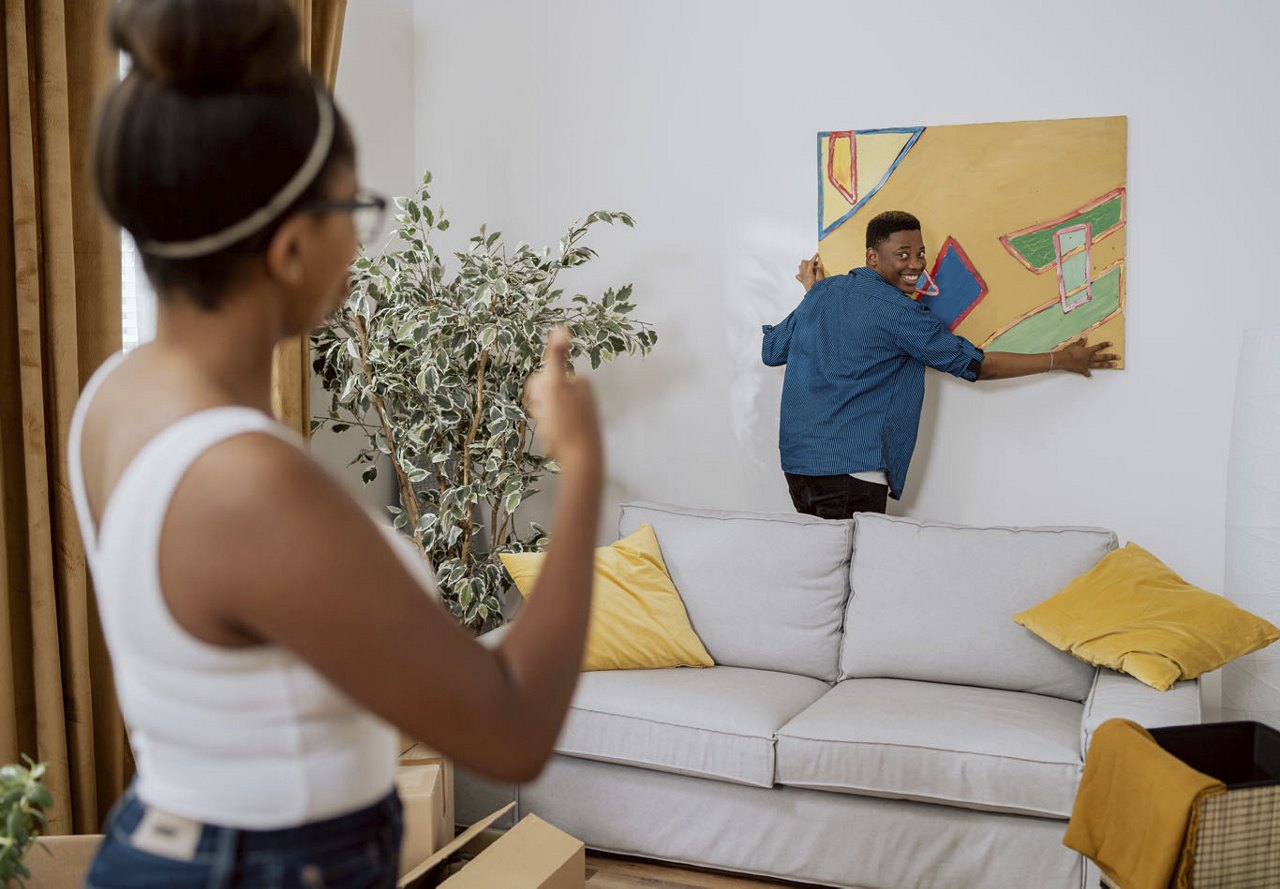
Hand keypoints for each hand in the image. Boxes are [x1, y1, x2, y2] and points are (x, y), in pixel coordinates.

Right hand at [525, 328, 601, 461]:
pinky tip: (558, 443)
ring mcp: (578, 413)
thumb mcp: (556, 387)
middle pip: (543, 396)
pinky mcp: (575, 430)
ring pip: (545, 414)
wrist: (581, 460)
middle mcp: (581, 394)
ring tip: (555, 433)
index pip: (540, 380)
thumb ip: (556, 357)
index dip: (537, 396)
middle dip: (541, 411)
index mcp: (579, 381)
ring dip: (544, 424)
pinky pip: (551, 429)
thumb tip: (561, 328)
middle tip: (551, 422)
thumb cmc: (566, 424)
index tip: (549, 407)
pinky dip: (550, 436)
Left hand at [795, 253, 825, 290]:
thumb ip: (819, 272)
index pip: (810, 263)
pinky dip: (803, 272)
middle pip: (803, 263)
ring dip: (806, 266)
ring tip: (814, 269)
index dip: (814, 258)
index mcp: (808, 275)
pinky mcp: (802, 282)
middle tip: (817, 264)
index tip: (817, 254)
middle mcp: (803, 276)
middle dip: (810, 261)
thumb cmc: (819, 291)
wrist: (815, 299)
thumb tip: (818, 266)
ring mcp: (802, 279)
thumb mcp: (821, 281)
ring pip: (800, 267)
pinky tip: (809, 274)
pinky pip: (799, 275)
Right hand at [1052, 338, 1119, 376]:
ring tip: (1114, 365)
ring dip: (1108, 365)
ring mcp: (1087, 365)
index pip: (1099, 347)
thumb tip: (1084, 337)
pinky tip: (1090, 375)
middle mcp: (1090, 358)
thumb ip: (1081, 342)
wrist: (1061, 360)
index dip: (1105, 344)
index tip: (1111, 343)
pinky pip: (1087, 372)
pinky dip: (1088, 374)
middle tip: (1118, 357)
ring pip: (1100, 365)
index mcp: (1088, 351)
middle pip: (1103, 357)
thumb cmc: (1068, 352)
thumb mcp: (1074, 344)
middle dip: (1112, 356)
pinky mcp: (1082, 370)